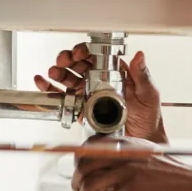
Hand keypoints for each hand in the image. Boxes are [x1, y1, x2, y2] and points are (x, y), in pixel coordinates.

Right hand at [34, 43, 165, 141]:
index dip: (85, 51)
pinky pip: (63, 97)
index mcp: (114, 73)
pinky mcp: (81, 109)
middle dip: (68, 60)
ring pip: (68, 78)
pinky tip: (43, 83)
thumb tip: (139, 56)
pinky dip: (51, 89)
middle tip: (64, 60)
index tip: (79, 53)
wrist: (143, 139)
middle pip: (78, 65)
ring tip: (53, 72)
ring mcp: (89, 94)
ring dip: (58, 72)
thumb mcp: (149, 94)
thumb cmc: (148, 116)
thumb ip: (143, 76)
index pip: (96, 56)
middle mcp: (99, 81)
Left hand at [72, 136, 191, 190]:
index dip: (78, 161)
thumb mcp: (147, 156)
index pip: (90, 146)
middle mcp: (123, 155)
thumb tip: (106, 170)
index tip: (76, 172)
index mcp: (126, 144)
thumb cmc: (175, 175)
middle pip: (84, 165)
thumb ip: (127, 158)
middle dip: (75, 181)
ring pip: (88, 185)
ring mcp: (126, 173)